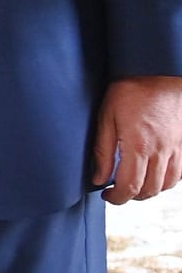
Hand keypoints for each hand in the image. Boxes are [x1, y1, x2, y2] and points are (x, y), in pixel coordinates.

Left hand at [93, 75, 181, 203]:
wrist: (158, 73)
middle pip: (150, 190)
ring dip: (150, 190)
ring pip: (167, 185)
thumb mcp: (106, 118)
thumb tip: (99, 178)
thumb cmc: (130, 91)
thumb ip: (103, 151)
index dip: (117, 198)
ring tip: (134, 184)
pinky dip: (167, 180)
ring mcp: (177, 149)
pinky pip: (180, 173)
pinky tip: (154, 174)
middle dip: (132, 196)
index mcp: (139, 147)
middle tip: (117, 191)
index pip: (130, 187)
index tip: (107, 196)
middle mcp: (161, 152)